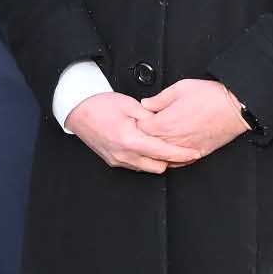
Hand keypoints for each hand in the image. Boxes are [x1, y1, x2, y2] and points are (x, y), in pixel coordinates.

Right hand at [71, 92, 198, 172]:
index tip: (195, 153)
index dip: (182, 154)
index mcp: (130, 140)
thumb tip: (166, 123)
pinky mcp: (113, 161)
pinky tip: (150, 148)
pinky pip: (136, 166)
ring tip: (169, 148)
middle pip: (158, 166)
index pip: (163, 152)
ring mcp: (118, 160)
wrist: (77, 111)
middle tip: (184, 149)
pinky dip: (146, 160)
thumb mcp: (130, 105)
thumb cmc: (100, 105)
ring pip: (147, 168)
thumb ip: (150, 117)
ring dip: (159, 160)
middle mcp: (124, 155)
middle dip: (172, 160)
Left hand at [141, 78, 252, 157]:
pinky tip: (172, 150)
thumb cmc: (211, 97)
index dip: (137, 123)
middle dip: (144, 138)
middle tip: (147, 128)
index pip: (139, 129)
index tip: (139, 118)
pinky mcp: (197, 153)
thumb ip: (159, 98)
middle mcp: (172, 139)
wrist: (235, 108)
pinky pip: (178, 162)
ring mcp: (184, 149)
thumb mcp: (180, 88)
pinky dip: (172, 158)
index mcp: (164, 123)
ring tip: (157, 140)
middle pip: (148, 146)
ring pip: (162, 157)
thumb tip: (146, 104)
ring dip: (157, 150)